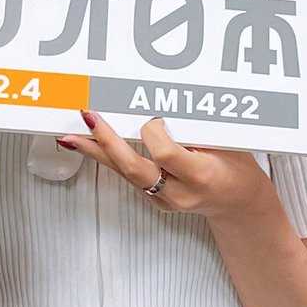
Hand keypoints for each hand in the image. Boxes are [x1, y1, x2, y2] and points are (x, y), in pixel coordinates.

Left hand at [58, 112, 275, 220]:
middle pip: (133, 168)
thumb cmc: (236, 167)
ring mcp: (162, 199)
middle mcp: (178, 193)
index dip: (155, 132)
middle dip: (108, 141)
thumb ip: (197, 128)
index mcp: (201, 177)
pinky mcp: (152, 197)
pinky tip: (87, 144)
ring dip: (95, 151)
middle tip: (89, 117)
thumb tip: (162, 103)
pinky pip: (125, 175)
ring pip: (122, 172)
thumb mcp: (228, 144)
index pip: (166, 154)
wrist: (237, 203)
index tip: (155, 116)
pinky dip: (106, 157)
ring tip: (69, 135)